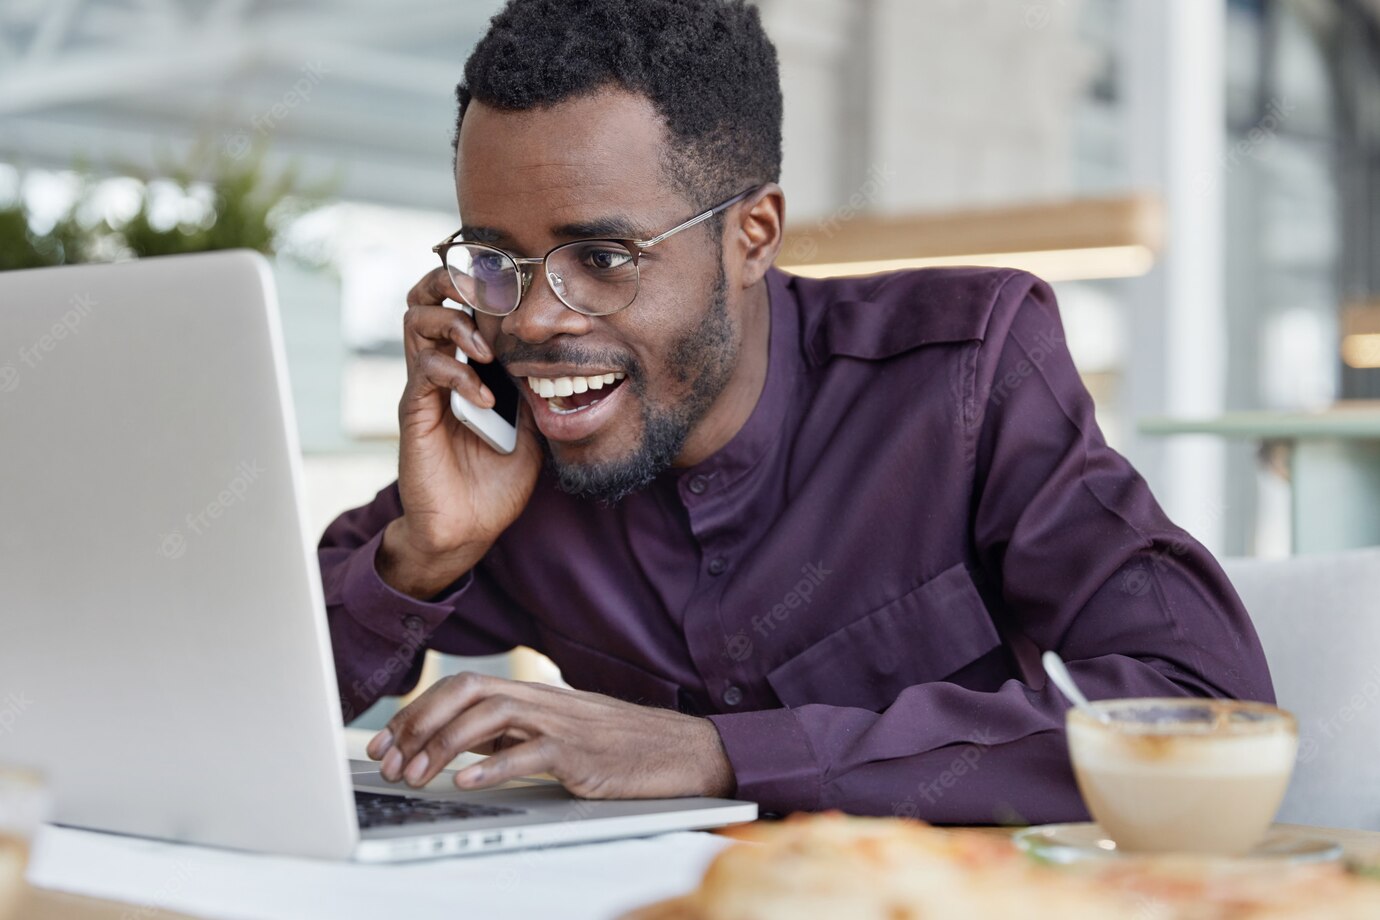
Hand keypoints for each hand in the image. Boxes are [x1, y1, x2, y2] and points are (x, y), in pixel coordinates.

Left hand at [365, 672, 736, 799]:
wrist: (683, 752)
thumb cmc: (622, 748)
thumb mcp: (558, 735)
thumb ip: (512, 735)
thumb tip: (460, 747)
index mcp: (534, 695)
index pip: (463, 687)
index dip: (418, 711)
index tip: (386, 742)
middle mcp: (543, 701)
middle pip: (467, 691)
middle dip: (419, 723)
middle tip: (390, 760)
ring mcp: (563, 723)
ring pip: (490, 717)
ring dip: (443, 746)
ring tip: (417, 775)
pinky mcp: (583, 753)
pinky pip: (531, 752)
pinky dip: (493, 767)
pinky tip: (465, 783)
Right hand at [381, 268, 542, 597]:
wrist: (465, 531)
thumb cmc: (495, 486)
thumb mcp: (531, 433)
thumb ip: (536, 395)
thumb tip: (562, 362)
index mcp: (467, 370)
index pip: (472, 310)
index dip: (501, 297)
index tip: (547, 308)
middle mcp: (440, 371)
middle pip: (427, 297)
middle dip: (455, 282)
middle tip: (490, 297)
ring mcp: (424, 389)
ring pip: (417, 320)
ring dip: (456, 324)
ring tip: (486, 352)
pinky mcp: (414, 411)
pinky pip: (426, 370)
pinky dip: (458, 374)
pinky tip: (484, 398)